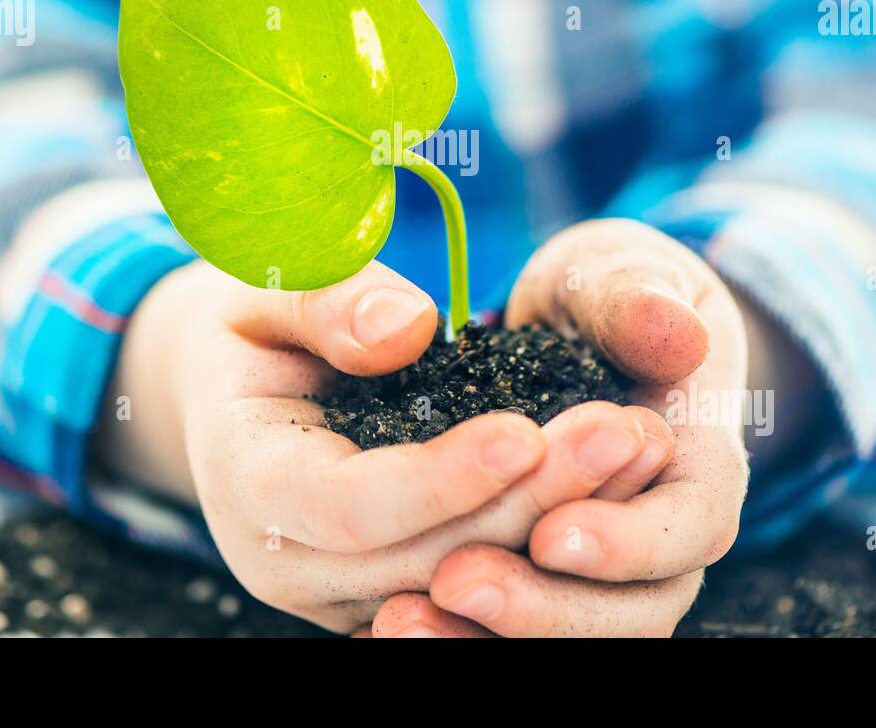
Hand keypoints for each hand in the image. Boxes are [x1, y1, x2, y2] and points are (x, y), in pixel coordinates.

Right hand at [101, 256, 676, 632]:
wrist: (237, 383)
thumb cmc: (257, 323)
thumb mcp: (272, 284)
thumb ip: (329, 300)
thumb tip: (408, 330)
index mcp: (247, 478)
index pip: (348, 506)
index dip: (440, 478)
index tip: (525, 431)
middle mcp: (288, 558)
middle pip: (425, 558)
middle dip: (530, 498)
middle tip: (622, 428)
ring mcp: (339, 590)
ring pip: (463, 585)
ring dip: (557, 522)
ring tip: (638, 448)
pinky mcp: (387, 591)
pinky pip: (476, 585)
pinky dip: (548, 541)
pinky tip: (616, 486)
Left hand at [371, 219, 749, 636]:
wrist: (591, 330)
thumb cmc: (605, 296)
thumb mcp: (616, 275)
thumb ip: (635, 299)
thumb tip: (673, 334)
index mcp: (700, 461)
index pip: (691, 529)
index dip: (627, 543)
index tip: (551, 532)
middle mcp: (664, 537)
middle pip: (632, 613)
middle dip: (541, 606)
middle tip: (454, 581)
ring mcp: (609, 574)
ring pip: (570, 638)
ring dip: (487, 638)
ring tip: (401, 621)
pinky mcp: (543, 583)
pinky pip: (514, 633)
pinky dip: (459, 638)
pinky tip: (390, 629)